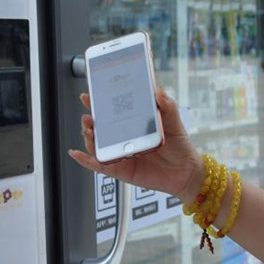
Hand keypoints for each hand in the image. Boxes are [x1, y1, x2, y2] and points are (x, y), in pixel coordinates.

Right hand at [68, 89, 203, 201]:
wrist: (187, 172)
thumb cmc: (180, 147)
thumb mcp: (174, 123)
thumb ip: (167, 107)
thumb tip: (159, 91)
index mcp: (135, 125)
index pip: (113, 111)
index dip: (99, 103)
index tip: (90, 94)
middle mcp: (125, 139)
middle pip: (100, 128)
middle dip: (90, 119)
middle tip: (88, 113)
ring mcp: (121, 154)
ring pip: (97, 145)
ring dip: (88, 137)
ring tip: (88, 129)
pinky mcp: (121, 170)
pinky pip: (99, 165)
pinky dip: (86, 160)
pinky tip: (77, 153)